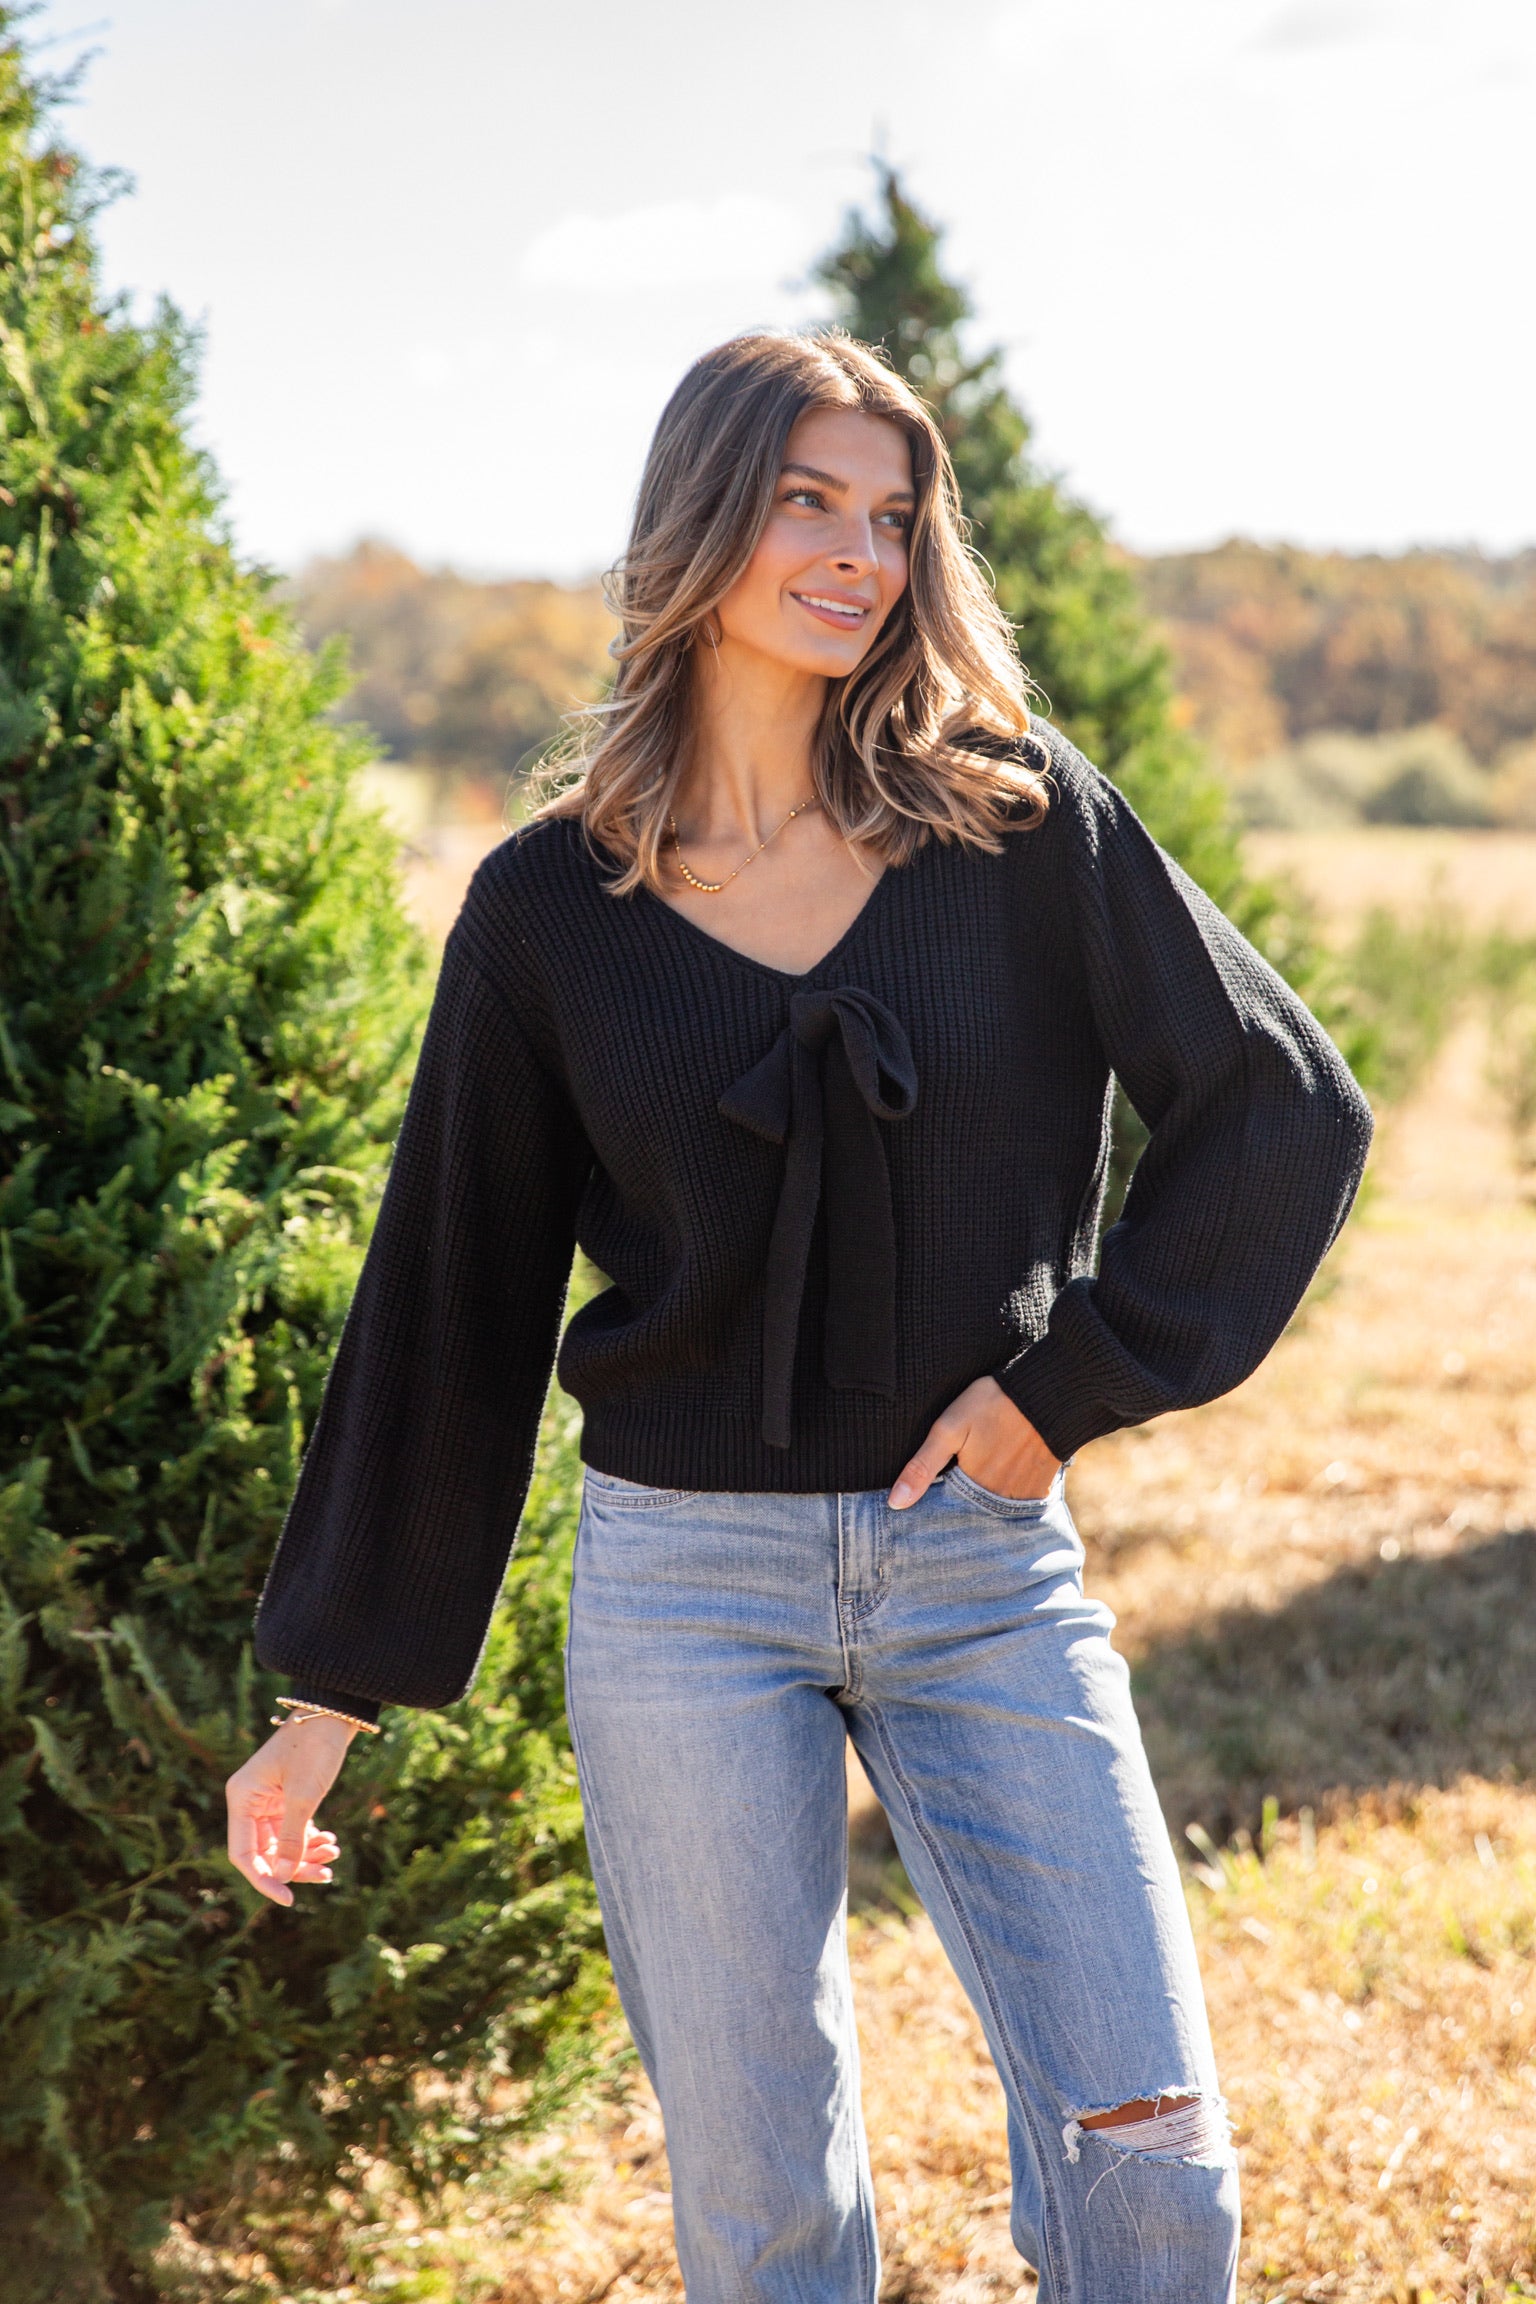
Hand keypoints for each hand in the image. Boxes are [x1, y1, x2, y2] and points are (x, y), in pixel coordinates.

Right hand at [226, 1715, 354, 1906]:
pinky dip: (310, 1841)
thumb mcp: (304, 1796)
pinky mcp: (286, 1799)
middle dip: (294, 1867)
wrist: (333, 1712)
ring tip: (334, 1853)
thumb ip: (292, 1838)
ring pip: (282, 1845)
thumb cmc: (314, 1748)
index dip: (263, 1880)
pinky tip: (330, 1843)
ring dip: (306, 1855)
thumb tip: (282, 1877)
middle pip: (265, 1853)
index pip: (243, 1854)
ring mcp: (268, 1802)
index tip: (288, 1899)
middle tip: (326, 1874)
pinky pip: (293, 1832)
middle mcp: (249, 1802)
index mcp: (241, 1799)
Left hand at [888, 1375, 1060, 1508]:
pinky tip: (997, 1482)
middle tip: (954, 1484)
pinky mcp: (1040, 1491)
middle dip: (958, 1510)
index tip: (920, 1507)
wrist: (1048, 1393)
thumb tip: (895, 1503)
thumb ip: (922, 1466)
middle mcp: (998, 1503)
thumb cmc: (994, 1405)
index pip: (945, 1514)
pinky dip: (1004, 1499)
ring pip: (993, 1514)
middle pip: (970, 1516)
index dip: (934, 1507)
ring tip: (974, 1485)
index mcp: (972, 1490)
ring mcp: (1021, 1499)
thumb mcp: (950, 1428)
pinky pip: (1017, 1506)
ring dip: (981, 1506)